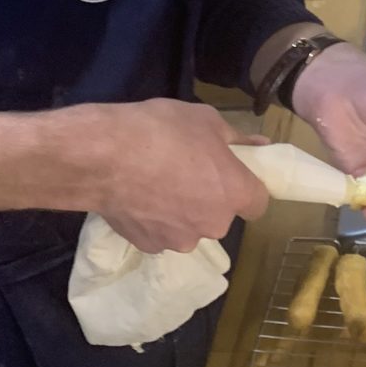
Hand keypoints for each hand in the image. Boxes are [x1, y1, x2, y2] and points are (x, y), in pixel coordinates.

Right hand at [90, 99, 269, 254]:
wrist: (104, 156)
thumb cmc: (161, 131)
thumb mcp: (205, 120)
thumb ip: (237, 138)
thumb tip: (261, 145)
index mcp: (234, 193)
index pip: (259, 203)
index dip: (246, 188)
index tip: (229, 173)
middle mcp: (213, 224)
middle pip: (220, 215)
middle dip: (208, 197)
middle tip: (185, 169)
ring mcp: (180, 240)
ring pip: (189, 226)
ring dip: (180, 211)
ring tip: (154, 182)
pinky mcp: (149, 247)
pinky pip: (160, 232)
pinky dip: (153, 219)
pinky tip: (137, 196)